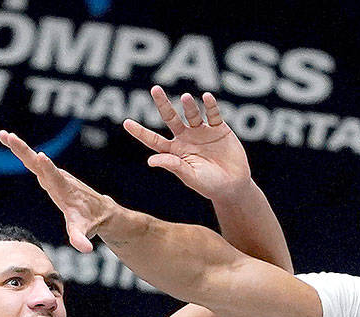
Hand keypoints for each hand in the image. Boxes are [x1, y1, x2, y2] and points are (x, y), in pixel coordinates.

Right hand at [0, 130, 113, 253]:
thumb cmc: (90, 221)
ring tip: (4, 135)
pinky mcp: (50, 175)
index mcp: (65, 190)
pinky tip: (10, 141)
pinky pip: (34, 162)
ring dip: (19, 147)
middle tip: (9, 137)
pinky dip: (22, 152)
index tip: (41, 157)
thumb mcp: (84, 231)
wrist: (101, 210)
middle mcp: (59, 179)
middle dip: (25, 151)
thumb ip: (81, 239)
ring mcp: (54, 175)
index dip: (48, 168)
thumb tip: (85, 249)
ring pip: (34, 160)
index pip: (55, 178)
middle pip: (39, 163)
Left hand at [124, 87, 250, 203]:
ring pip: (192, 113)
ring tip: (186, 98)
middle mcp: (186, 138)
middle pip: (170, 117)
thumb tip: (151, 161)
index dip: (140, 132)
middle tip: (155, 89)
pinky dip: (210, 105)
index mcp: (175, 151)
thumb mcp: (191, 177)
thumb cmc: (210, 185)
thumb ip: (174, 166)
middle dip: (162, 103)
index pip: (154, 140)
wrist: (234, 185)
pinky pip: (213, 114)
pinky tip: (207, 98)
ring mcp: (202, 131)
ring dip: (189, 105)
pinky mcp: (219, 128)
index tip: (126, 123)